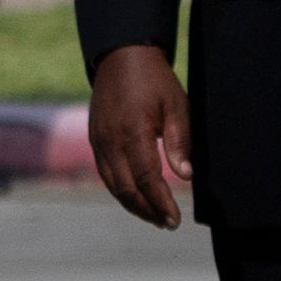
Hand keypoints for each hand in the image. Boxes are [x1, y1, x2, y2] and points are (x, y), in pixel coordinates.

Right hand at [88, 44, 193, 228]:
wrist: (120, 57)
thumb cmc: (154, 80)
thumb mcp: (177, 104)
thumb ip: (179, 140)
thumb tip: (185, 176)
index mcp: (132, 132)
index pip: (146, 179)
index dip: (160, 202)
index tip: (175, 219)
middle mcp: (109, 141)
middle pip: (126, 188)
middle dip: (147, 210)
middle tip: (168, 224)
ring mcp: (98, 141)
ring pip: (113, 184)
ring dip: (133, 204)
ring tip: (155, 217)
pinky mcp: (94, 139)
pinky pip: (105, 173)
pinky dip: (120, 190)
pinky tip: (136, 198)